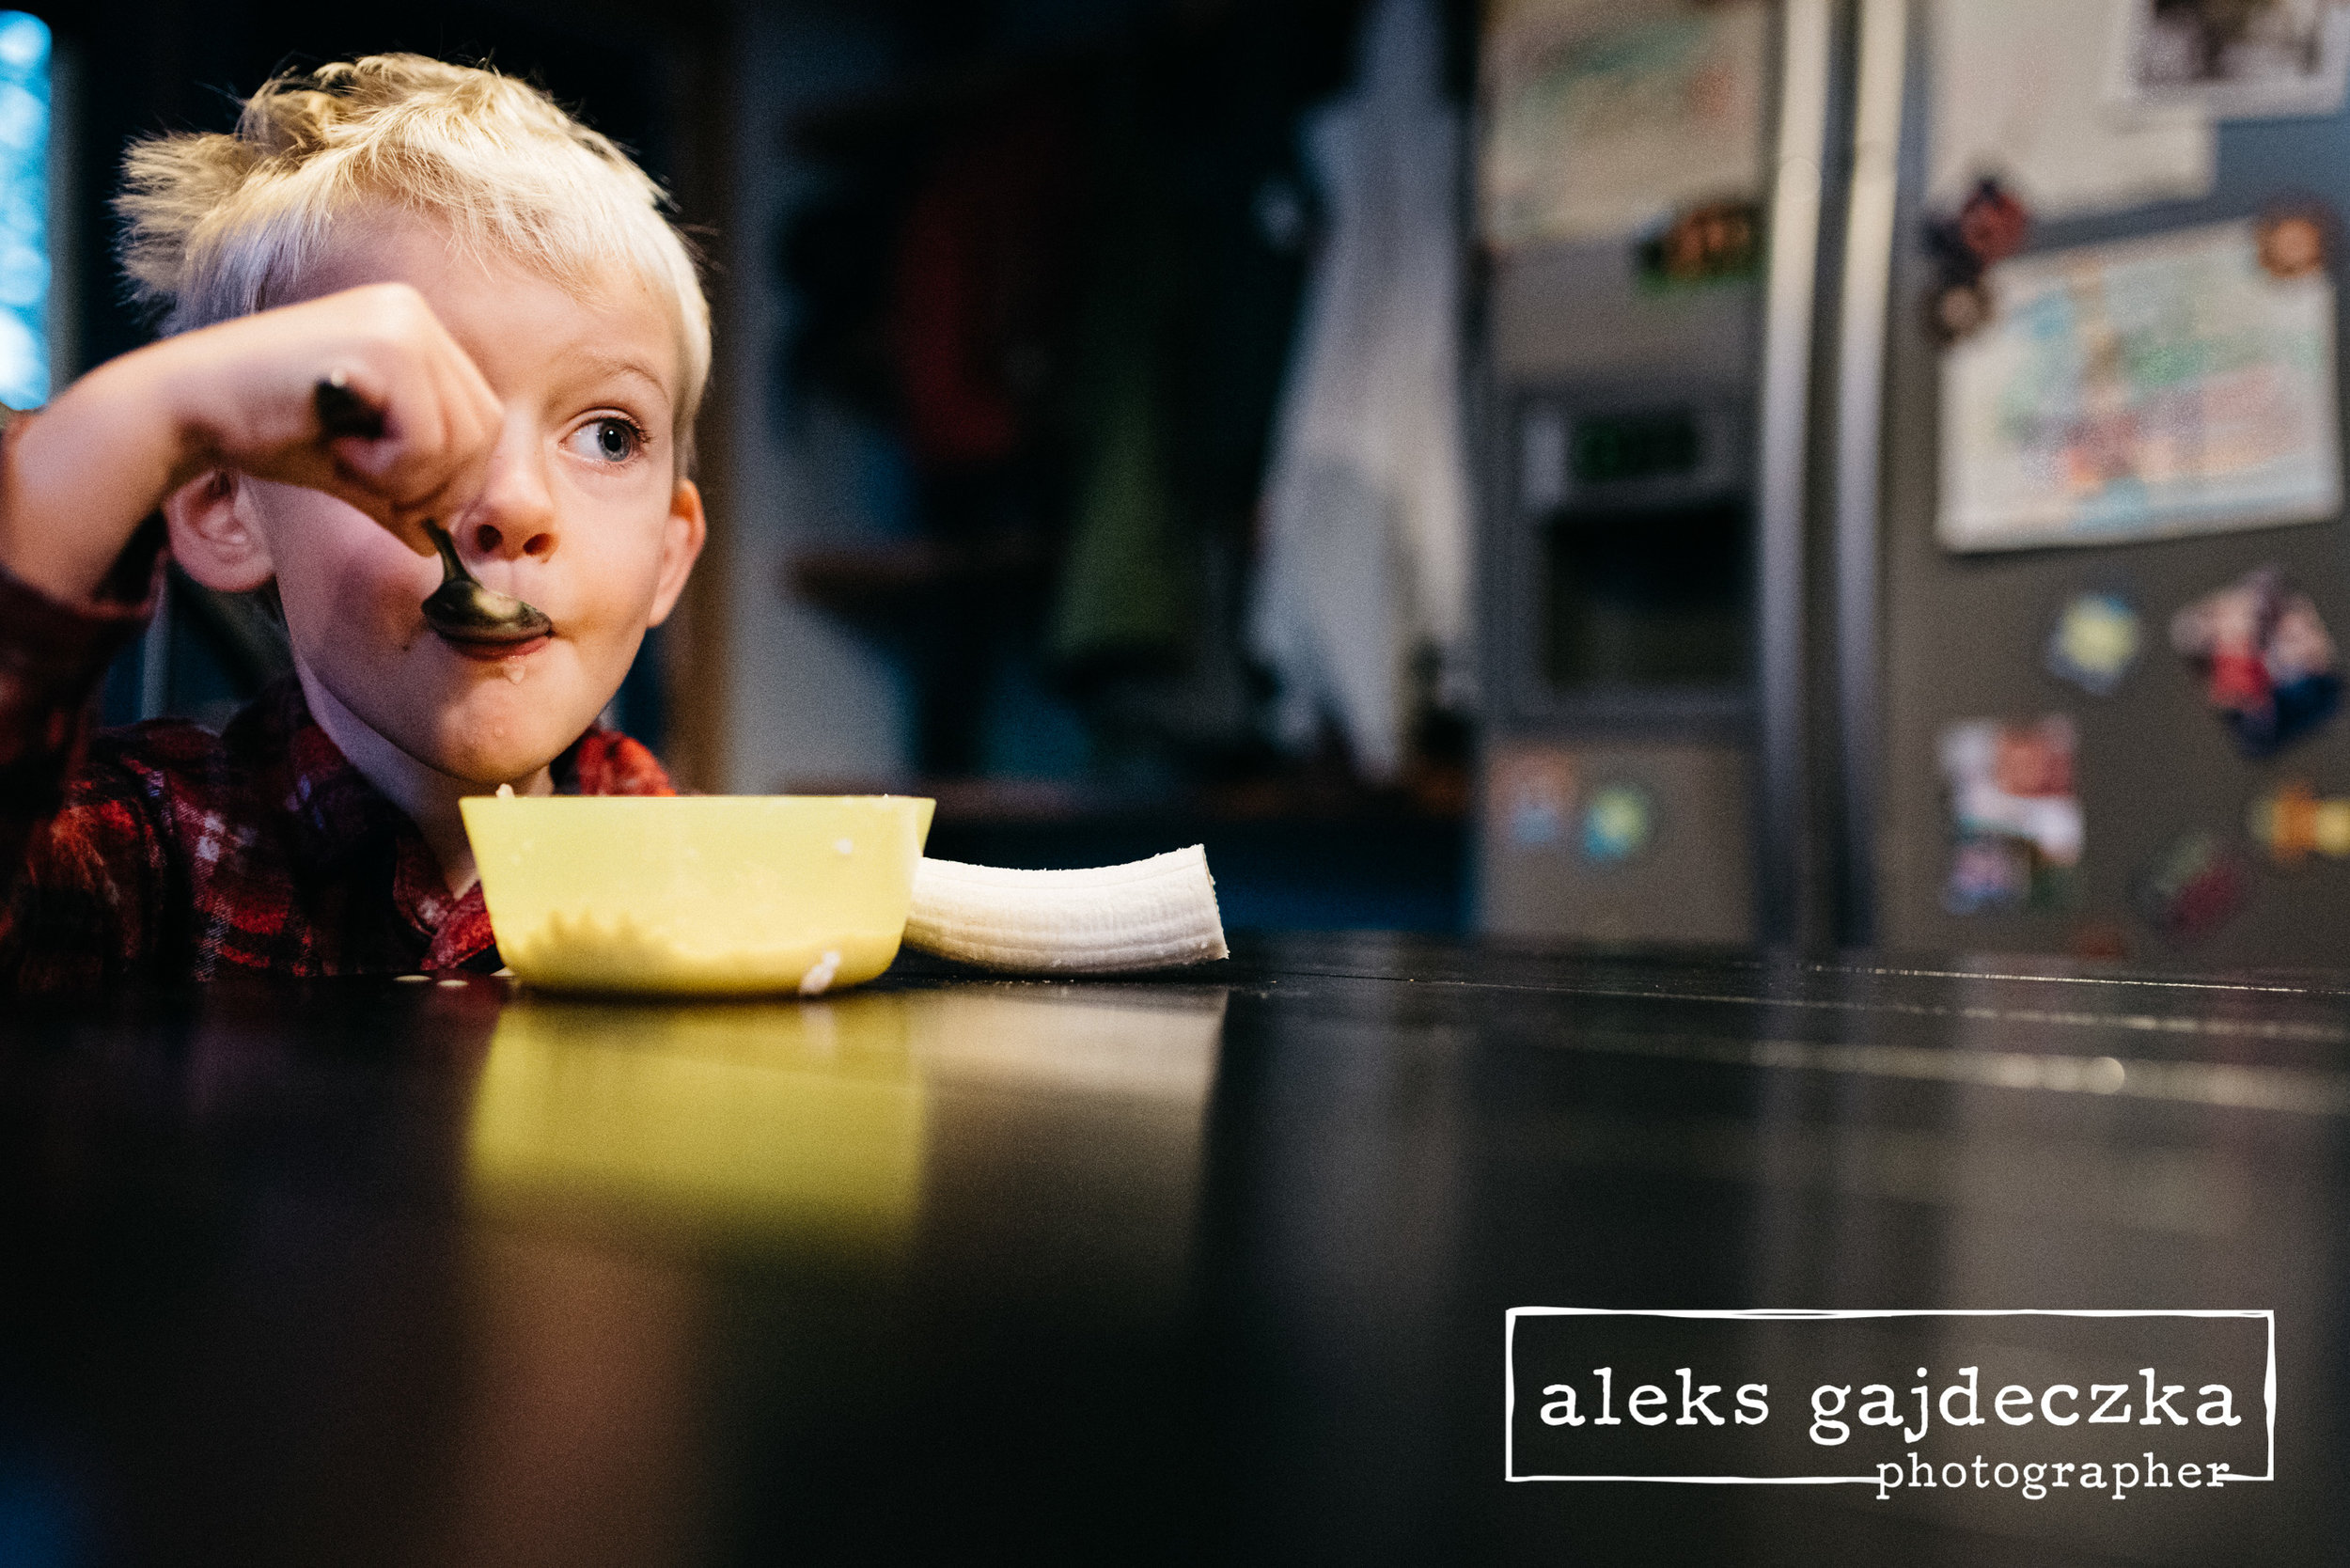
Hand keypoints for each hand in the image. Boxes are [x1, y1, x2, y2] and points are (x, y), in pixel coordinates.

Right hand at [0, 282, 503, 603]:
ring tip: (346, 461)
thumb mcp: (357, 465)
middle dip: (438, 486)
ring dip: (407, 480)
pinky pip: (427, 439)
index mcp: (415, 328)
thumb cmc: (265, 432)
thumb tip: (444, 543)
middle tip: (370, 488)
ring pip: (461, 439)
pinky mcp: (383, 343)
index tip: (398, 498)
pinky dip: (388, 469)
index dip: (454, 478)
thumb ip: (408, 493)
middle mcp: (413, 311)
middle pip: (485, 430)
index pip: (484, 419)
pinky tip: (337, 449)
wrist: (186, 408)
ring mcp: (401, 321)